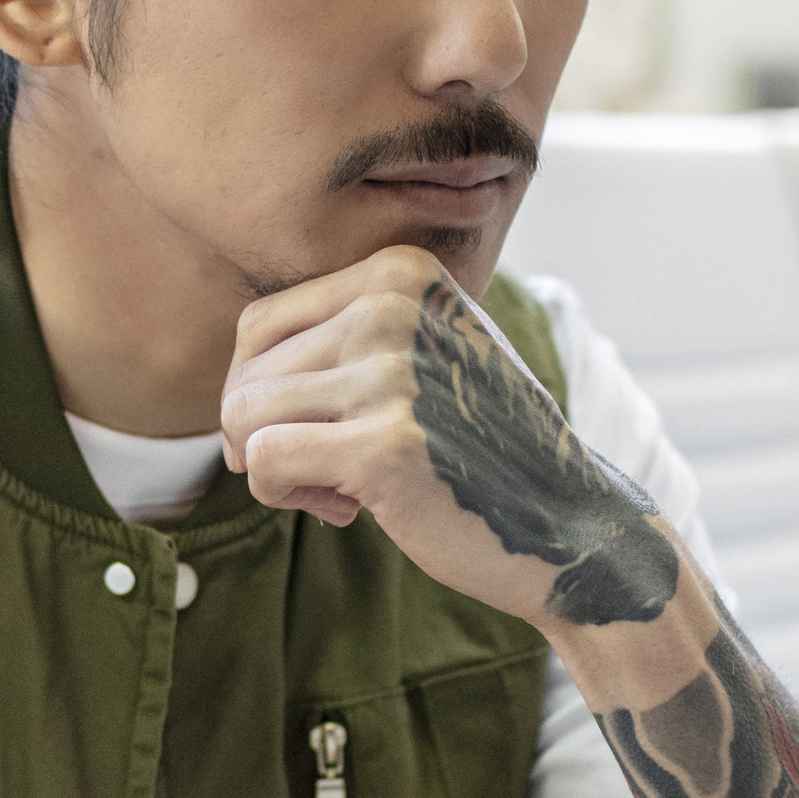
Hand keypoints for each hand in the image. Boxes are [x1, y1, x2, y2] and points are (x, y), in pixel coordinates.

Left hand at [222, 247, 685, 636]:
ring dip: (276, 468)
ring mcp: (390, 374)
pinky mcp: (382, 447)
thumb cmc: (480, 447)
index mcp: (401, 273)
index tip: (321, 432)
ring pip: (242, 417)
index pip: (259, 325)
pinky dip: (285, 495)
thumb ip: (341, 337)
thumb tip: (230, 380)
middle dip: (271, 436)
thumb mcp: (422, 355)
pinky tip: (348, 507)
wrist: (568, 524)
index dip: (264, 394)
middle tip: (337, 470)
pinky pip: (262, 463)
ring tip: (343, 487)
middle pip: (246, 375)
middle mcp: (393, 307)